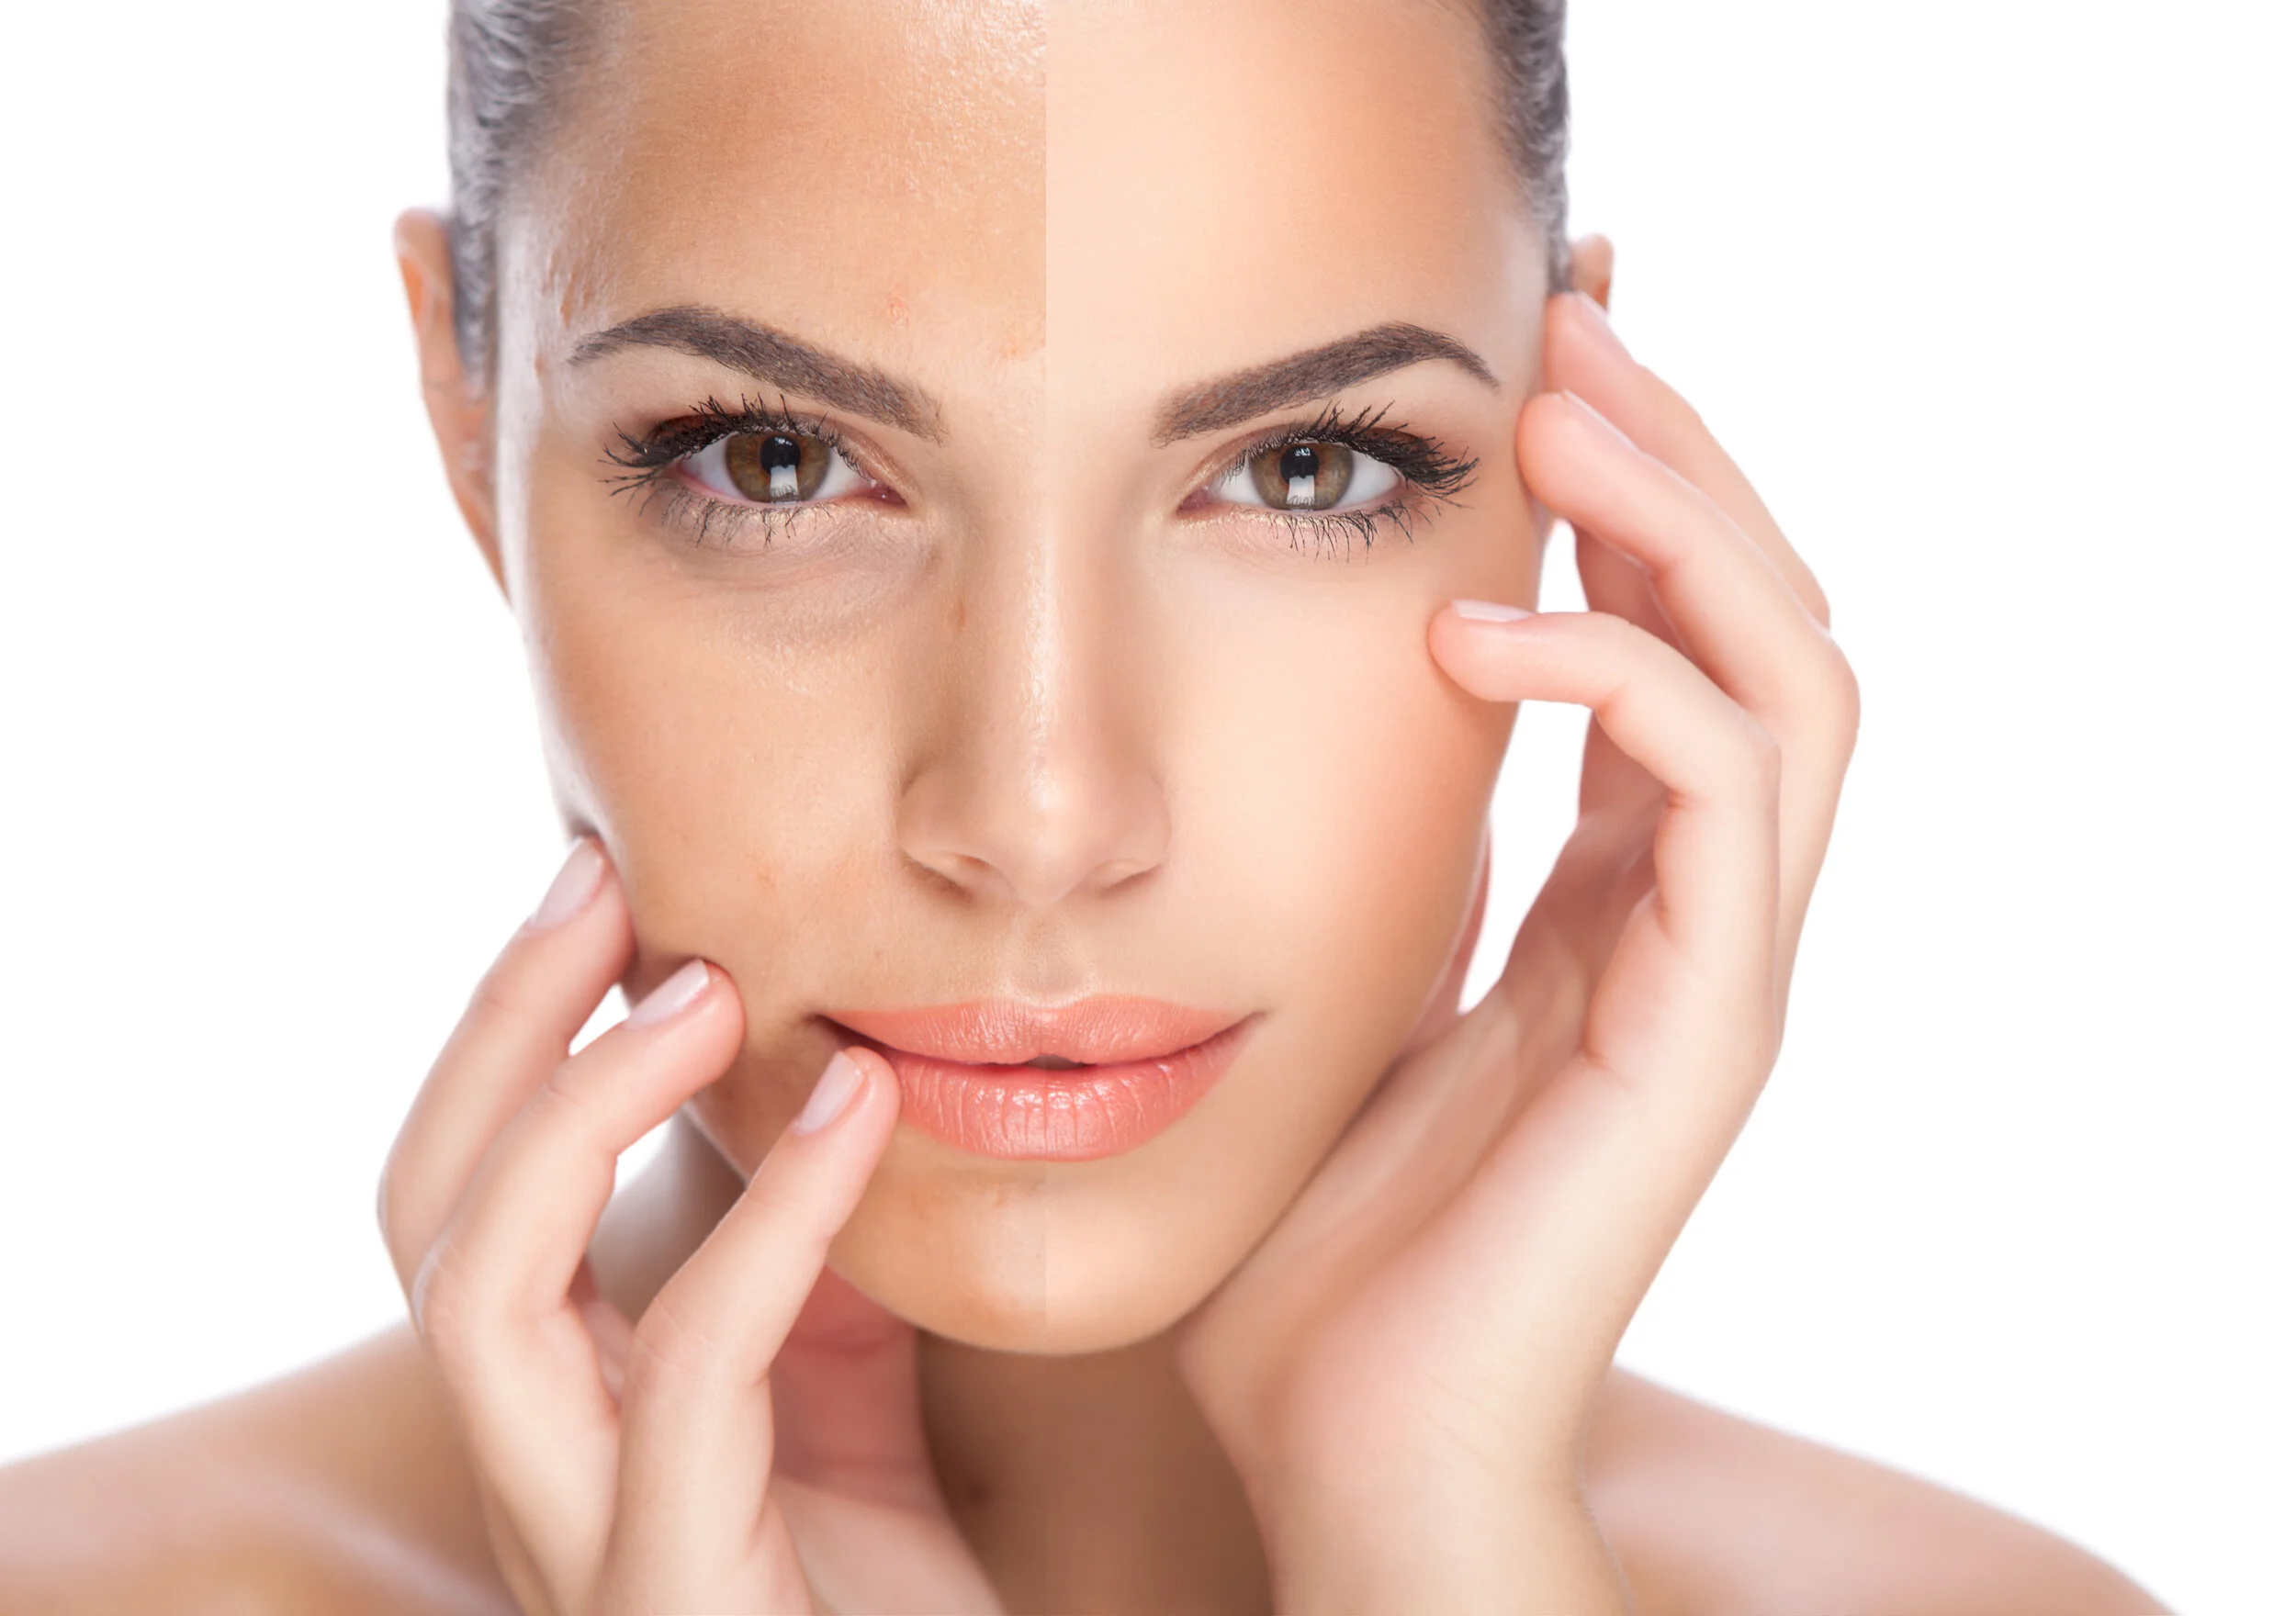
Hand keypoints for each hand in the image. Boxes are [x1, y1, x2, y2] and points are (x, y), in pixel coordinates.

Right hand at [377, 844, 1001, 1614]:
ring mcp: (589, 1550)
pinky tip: (853, 1110)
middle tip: (602, 883)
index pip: (460, 1205)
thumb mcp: (848, 1408)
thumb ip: (811, 1276)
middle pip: (424, 1227)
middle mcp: (536, 1481)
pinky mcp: (678, 1600)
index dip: (506, 1040)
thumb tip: (822, 1097)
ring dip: (578, 1113)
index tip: (603, 886)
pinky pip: (689, 1377)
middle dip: (500, 1038)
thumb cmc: (899, 1607)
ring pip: (480, 1302)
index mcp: (560, 1420)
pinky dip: (765, 1222)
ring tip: (707, 988)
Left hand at [1179, 290, 1858, 1609]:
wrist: (1348, 1446)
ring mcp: (1716, 968)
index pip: (1676, 643)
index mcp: (1607, 896)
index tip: (1539, 361)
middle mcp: (1689, 913)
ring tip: (1560, 415)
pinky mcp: (1705, 1031)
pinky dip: (1628, 673)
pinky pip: (1725, 793)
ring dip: (1690, 519)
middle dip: (1682, 460)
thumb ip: (1383, 849)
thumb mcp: (1340, 980)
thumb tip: (1336, 703)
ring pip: (1794, 675)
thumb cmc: (1321, 1235)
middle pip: (1768, 622)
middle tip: (1569, 331)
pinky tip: (1483, 630)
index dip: (1631, 494)